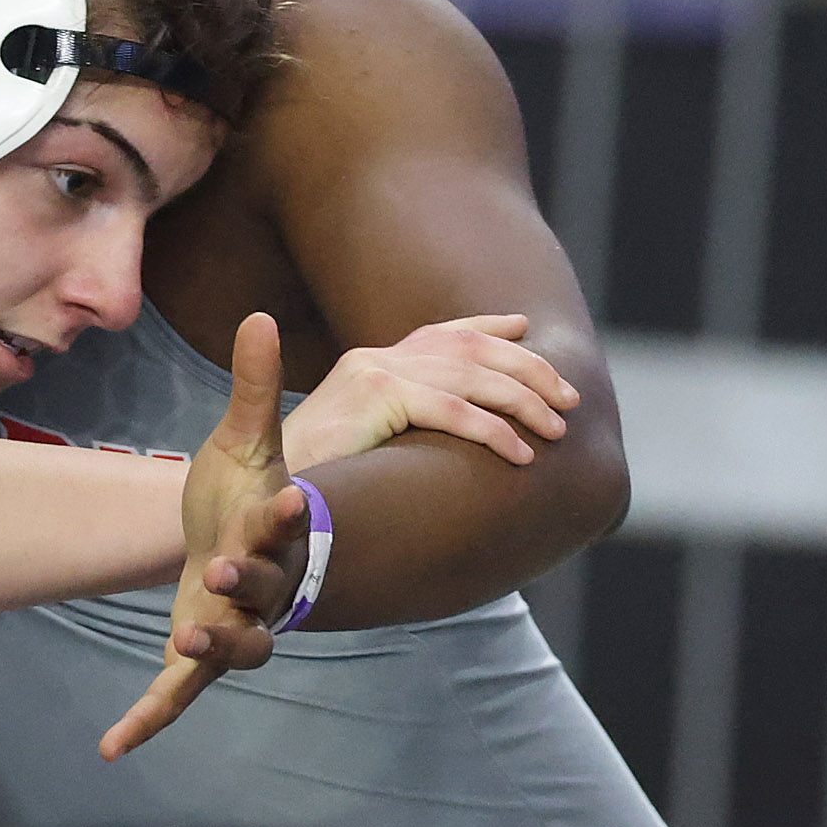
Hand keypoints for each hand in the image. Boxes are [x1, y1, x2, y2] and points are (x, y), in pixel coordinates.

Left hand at [100, 313, 307, 762]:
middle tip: (223, 569)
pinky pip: (177, 694)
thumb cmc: (246, 489)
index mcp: (276, 530)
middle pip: (265, 590)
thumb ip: (252, 385)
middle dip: (247, 582)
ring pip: (238, 648)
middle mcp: (265, 585)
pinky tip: (110, 748)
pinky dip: (148, 720)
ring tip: (181, 637)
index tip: (292, 497)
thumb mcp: (244, 437)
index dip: (286, 514)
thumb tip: (258, 311)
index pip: (286, 521)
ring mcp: (234, 625)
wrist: (236, 539)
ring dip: (213, 644)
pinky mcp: (200, 655)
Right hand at [283, 314, 576, 471]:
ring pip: (471, 377)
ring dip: (523, 402)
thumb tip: (454, 432)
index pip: (441, 332)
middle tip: (568, 398)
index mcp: (369, 364)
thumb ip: (401, 427)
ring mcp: (373, 373)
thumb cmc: (310, 484)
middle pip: (470, 348)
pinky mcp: (375, 396)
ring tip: (555, 429)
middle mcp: (373, 358)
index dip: (487, 327)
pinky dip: (493, 430)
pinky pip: (452, 409)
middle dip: (528, 370)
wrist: (258, 499)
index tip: (524, 328)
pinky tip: (518, 453)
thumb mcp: (358, 445)